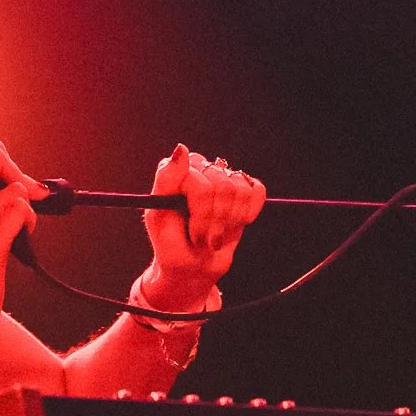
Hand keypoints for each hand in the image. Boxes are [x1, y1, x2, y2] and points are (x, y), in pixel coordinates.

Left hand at [142, 144, 266, 307]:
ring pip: (240, 190)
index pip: (201, 183)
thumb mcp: (159, 218)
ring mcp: (220, 179)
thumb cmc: (171, 246)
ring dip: (230, 220)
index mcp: (175, 173)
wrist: (191, 268)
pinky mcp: (241, 190)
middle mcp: (198, 170)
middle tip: (203, 239)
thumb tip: (182, 148)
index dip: (202, 213)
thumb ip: (166, 180)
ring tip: (215, 234)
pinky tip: (235, 223)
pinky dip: (248, 212)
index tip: (195, 234)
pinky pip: (256, 190)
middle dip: (216, 221)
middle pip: (223, 187)